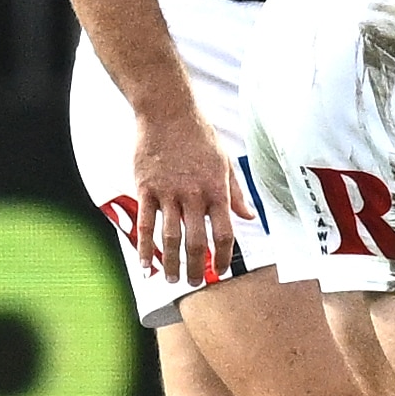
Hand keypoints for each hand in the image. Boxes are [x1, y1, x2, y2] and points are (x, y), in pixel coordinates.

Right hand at [130, 103, 249, 283]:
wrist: (169, 113)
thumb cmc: (199, 137)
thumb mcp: (225, 163)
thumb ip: (237, 193)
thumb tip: (250, 217)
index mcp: (217, 190)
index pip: (224, 233)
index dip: (223, 257)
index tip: (220, 271)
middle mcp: (194, 195)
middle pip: (196, 241)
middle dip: (196, 267)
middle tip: (195, 282)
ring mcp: (168, 193)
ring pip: (170, 237)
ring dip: (171, 263)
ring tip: (172, 279)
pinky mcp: (146, 188)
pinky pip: (145, 223)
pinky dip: (144, 247)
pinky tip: (145, 265)